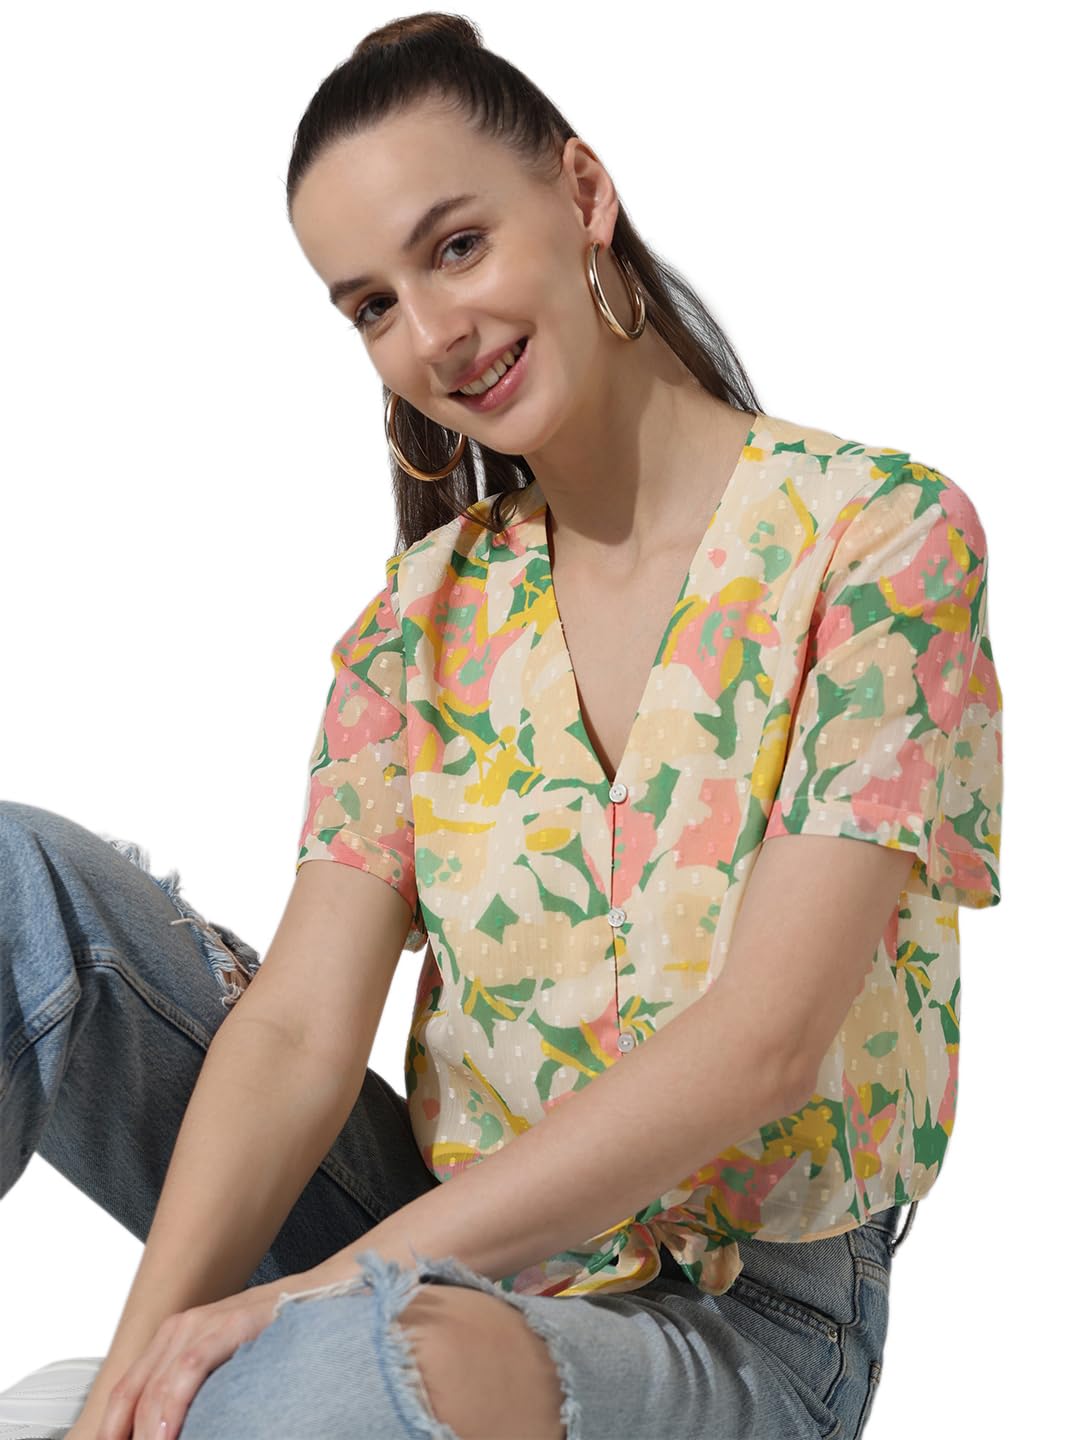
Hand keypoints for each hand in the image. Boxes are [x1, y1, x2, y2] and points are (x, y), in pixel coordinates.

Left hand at [86, 1275, 307, 1439]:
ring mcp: (203, 1324)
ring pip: (156, 1388)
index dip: (110, 1430)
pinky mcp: (229, 1324)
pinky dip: (172, 1407)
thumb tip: (168, 1431)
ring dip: (147, 1433)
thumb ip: (193, 1392)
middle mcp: (179, 1329)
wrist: (317, 1295)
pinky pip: (188, 1370)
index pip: (124, 1393)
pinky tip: (167, 1435)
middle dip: (127, 1436)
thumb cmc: (272, 1336)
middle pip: (132, 1395)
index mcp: (171, 1339)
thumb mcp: (222, 1365)